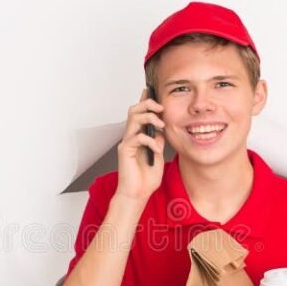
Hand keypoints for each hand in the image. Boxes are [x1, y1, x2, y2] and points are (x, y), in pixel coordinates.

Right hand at [114, 88, 165, 202]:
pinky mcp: (125, 151)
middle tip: (160, 108)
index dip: (145, 100)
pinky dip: (148, 139)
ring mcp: (127, 143)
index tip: (152, 91)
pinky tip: (155, 148)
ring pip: (133, 119)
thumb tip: (161, 129)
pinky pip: (136, 137)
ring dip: (149, 117)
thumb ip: (158, 140)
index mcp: (139, 136)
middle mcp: (131, 137)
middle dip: (147, 104)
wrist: (137, 194)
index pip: (140, 113)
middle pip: (134, 110)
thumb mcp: (157, 155)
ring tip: (160, 124)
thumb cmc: (146, 178)